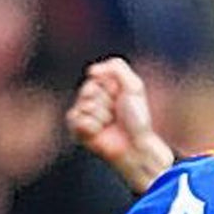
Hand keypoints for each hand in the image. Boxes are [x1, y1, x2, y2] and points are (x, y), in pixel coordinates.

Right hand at [66, 58, 173, 194]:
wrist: (136, 145)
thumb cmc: (137, 118)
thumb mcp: (134, 86)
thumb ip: (116, 67)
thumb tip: (90, 71)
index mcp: (104, 86)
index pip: (95, 76)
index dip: (109, 88)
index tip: (120, 98)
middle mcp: (92, 98)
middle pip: (87, 90)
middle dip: (105, 102)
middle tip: (115, 114)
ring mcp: (84, 114)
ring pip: (83, 105)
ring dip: (101, 116)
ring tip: (109, 124)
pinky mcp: (78, 130)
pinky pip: (75, 119)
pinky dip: (90, 126)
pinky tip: (100, 132)